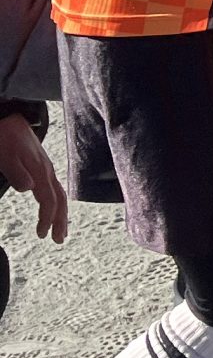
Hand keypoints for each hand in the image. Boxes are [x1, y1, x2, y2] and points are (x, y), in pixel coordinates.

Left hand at [0, 113, 66, 243]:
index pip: (49, 199)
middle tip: (59, 240)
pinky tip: (53, 206)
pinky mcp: (42, 165)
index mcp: (40, 170)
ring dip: (61, 213)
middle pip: (60, 198)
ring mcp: (46, 167)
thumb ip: (17, 172)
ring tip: (60, 229)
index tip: (41, 235)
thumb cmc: (5, 137)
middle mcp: (47, 170)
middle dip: (60, 220)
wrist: (10, 118)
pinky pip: (55, 187)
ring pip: (59, 193)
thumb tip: (29, 189)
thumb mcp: (5, 155)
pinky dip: (57, 201)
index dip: (47, 218)